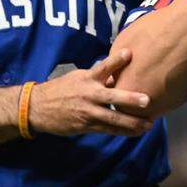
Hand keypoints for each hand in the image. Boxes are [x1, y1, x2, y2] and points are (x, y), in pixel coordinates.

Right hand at [28, 49, 153, 136]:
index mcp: (87, 78)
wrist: (38, 108)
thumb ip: (99, 78)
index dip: (116, 60)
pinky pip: (107, 130)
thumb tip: (120, 75)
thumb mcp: (79, 77)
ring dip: (132, 123)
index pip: (103, 67)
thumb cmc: (63, 89)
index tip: (129, 53)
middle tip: (147, 101)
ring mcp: (87, 112)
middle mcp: (89, 95)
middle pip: (111, 97)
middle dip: (129, 99)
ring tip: (148, 125)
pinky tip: (135, 132)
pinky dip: (122, 131)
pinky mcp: (85, 126)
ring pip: (112, 119)